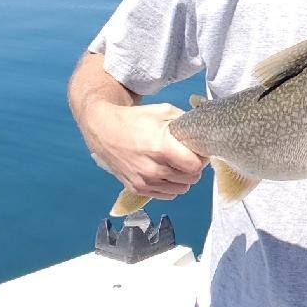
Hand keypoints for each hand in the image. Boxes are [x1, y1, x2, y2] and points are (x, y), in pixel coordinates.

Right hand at [84, 102, 206, 199]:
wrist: (104, 130)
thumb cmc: (134, 119)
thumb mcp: (163, 111)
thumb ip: (185, 121)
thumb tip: (201, 131)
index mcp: (161, 148)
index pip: (195, 166)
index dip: (201, 158)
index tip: (198, 152)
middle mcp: (152, 169)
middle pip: (190, 179)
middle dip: (193, 168)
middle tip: (188, 157)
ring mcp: (144, 181)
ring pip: (180, 190)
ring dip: (183, 179)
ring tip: (178, 165)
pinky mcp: (136, 188)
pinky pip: (166, 195)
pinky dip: (171, 187)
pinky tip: (167, 174)